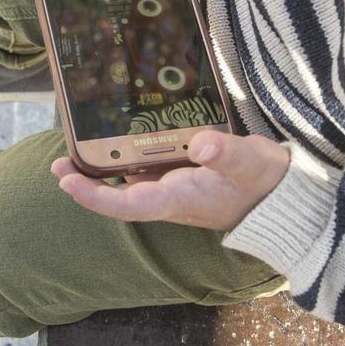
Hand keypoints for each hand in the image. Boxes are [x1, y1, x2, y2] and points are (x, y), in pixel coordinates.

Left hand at [51, 130, 289, 231]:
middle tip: (57, 162)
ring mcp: (177, 189)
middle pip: (120, 195)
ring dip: (103, 169)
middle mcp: (172, 198)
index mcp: (180, 199)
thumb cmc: (268, 182)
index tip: (67, 181)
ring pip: (130, 183)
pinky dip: (127, 158)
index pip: (128, 204)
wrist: (287, 197)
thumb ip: (225, 153)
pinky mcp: (184, 178)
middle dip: (87, 182)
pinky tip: (118, 141)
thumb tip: (198, 143)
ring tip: (74, 149)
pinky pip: (147, 171)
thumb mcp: (250, 162)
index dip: (95, 196)